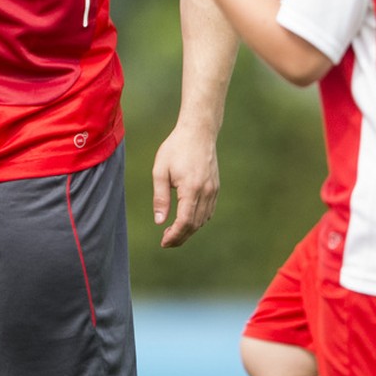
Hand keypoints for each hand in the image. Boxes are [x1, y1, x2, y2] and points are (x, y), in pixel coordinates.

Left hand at [151, 123, 219, 247]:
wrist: (198, 133)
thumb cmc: (175, 149)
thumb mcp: (160, 170)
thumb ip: (160, 197)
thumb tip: (160, 221)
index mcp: (191, 189)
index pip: (185, 222)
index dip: (175, 236)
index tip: (163, 242)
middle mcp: (206, 192)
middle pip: (195, 225)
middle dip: (180, 237)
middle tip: (166, 242)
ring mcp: (213, 190)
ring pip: (203, 220)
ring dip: (189, 230)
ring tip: (172, 232)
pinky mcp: (216, 188)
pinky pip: (209, 211)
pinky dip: (197, 220)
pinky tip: (186, 220)